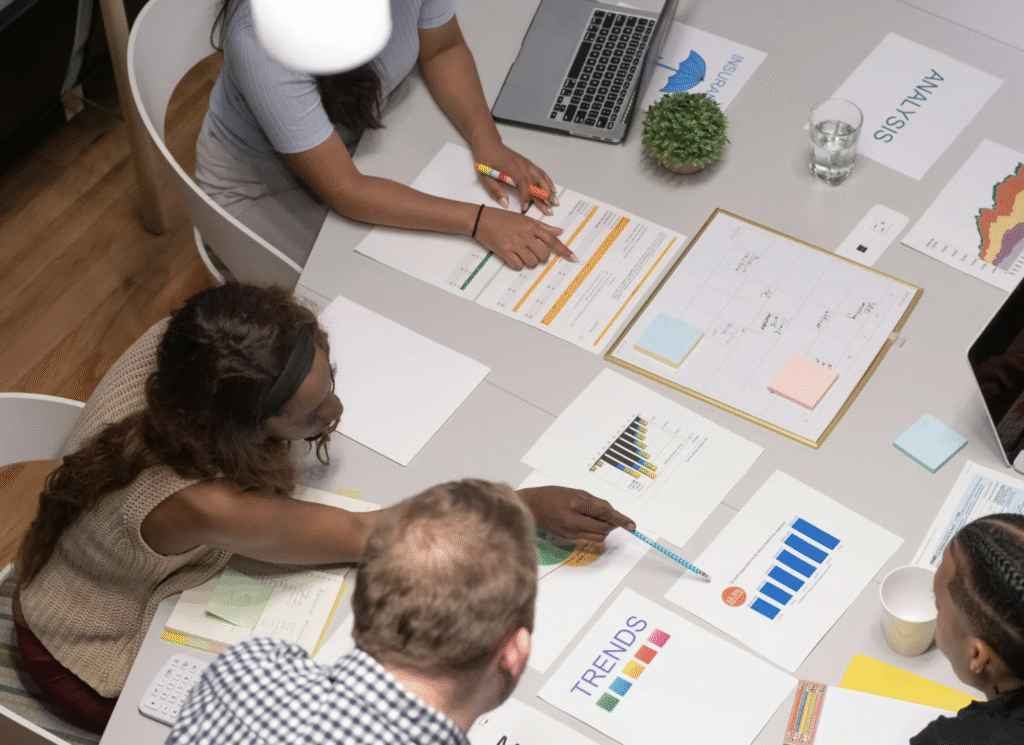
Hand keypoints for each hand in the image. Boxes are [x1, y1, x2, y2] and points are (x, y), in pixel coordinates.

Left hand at [472, 142, 558, 214]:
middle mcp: (521, 164)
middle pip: (535, 182)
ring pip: (541, 177)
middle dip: (543, 197)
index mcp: (510, 167)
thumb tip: (505, 203)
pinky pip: (540, 172)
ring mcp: (526, 163)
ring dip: (549, 190)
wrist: (488, 142)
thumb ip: (495, 190)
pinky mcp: (527, 163)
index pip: (522, 182)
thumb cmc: (485, 157)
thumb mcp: (484, 175)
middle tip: (549, 209)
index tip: (525, 207)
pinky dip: (548, 181)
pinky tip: (552, 189)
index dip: (525, 196)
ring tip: (555, 201)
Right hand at [474, 207, 576, 269]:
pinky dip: (517, 265)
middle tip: (532, 252)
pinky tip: (512, 257)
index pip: (553, 240)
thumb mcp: (524, 219)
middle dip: (540, 257)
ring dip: (529, 261)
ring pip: (532, 262)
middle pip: (544, 255)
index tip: (573, 258)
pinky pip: (518, 265)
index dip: (564, 250)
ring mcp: (515, 244)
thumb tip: (559, 231)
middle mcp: (526, 235)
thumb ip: (543, 227)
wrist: (481, 219)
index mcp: (532, 226)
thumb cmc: (502, 219)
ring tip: (520, 253)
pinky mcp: (505, 252)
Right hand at [517, 486, 634, 541]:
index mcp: (576, 504)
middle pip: (604, 528)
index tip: (632, 525)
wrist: (531, 507)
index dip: (621, 519)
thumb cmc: (552, 495)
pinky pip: (588, 538)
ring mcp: (571, 532)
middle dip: (611, 524)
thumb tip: (611, 512)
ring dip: (603, 529)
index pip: (605, 513)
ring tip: (598, 520)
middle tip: (612, 518)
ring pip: (598, 536)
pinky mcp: (568, 539)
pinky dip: (593, 531)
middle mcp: (574, 521)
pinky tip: (587, 523)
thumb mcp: (575, 492)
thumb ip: (595, 502)